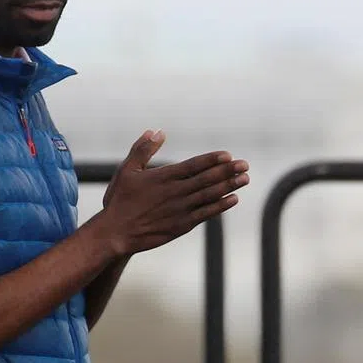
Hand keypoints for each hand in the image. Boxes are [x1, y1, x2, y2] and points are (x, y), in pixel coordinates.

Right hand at [96, 130, 248, 255]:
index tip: (228, 155)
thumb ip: (143, 149)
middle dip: (228, 171)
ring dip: (229, 186)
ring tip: (245, 178)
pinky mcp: (183, 225)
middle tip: (245, 164)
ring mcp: (181, 209)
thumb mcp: (127, 169)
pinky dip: (221, 206)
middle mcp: (175, 192)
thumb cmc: (121, 199)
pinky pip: (206, 213)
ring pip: (210, 195)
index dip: (212, 160)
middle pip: (207, 179)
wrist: (117, 231)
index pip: (193, 165)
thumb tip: (157, 131)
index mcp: (163, 177)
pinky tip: (234, 198)